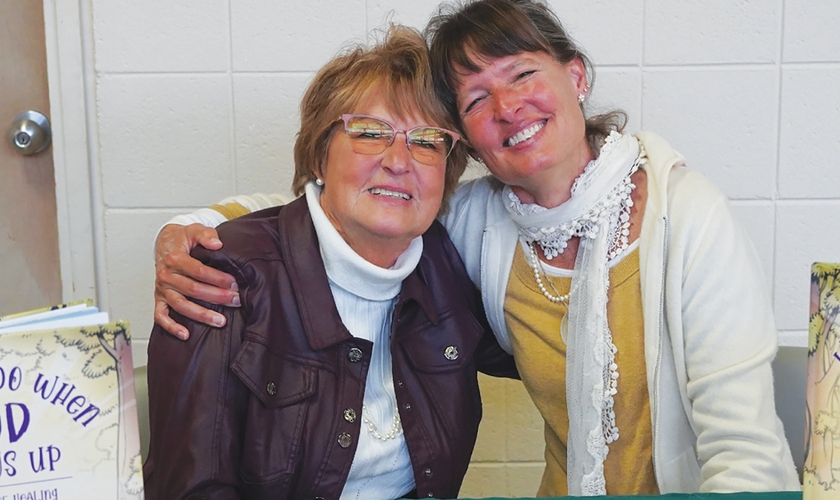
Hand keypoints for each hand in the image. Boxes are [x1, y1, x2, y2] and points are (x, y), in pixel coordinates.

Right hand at [154, 223, 239, 339]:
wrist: (166, 242)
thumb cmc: (183, 239)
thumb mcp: (195, 230)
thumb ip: (206, 235)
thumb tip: (217, 244)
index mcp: (175, 258)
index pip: (199, 271)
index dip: (218, 278)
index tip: (235, 283)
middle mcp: (166, 275)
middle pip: (193, 290)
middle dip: (217, 297)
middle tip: (236, 301)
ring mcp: (162, 289)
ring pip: (181, 305)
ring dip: (201, 315)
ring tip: (220, 321)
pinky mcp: (159, 299)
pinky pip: (161, 316)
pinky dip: (171, 327)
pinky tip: (186, 334)